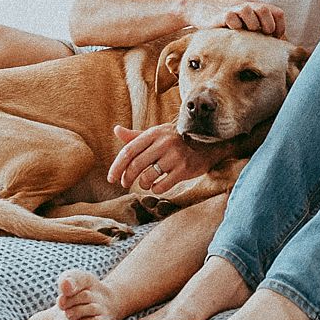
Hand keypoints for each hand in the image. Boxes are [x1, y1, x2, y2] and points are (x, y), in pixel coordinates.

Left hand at [108, 123, 225, 191]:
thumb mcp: (157, 135)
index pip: (128, 151)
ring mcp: (175, 156)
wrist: (208, 144)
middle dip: (127, 178)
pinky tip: (157, 186)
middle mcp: (164, 142)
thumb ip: (136, 136)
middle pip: (136, 165)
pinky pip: (162, 185)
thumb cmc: (177, 140)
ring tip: (146, 183)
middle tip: (125, 184)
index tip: (111, 178)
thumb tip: (116, 130)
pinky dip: (155, 189)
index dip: (117, 166)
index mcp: (154, 133)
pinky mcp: (184, 169)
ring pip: (147, 177)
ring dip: (142, 184)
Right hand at [183, 0, 285, 35]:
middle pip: (265, 10)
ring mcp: (234, 7)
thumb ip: (258, 27)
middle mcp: (247, 4)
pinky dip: (234, 26)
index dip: (280, 27)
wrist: (198, 8)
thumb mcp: (244, 19)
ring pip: (249, 11)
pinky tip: (232, 31)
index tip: (275, 40)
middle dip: (267, 26)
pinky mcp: (221, 14)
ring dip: (251, 25)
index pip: (277, 13)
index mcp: (255, 5)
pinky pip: (232, 18)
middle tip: (262, 35)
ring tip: (246, 32)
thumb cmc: (225, 18)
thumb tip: (275, 45)